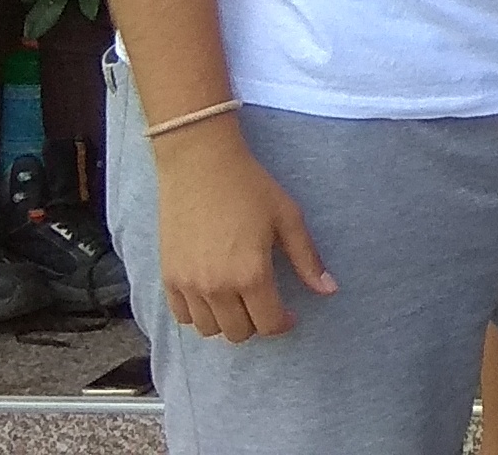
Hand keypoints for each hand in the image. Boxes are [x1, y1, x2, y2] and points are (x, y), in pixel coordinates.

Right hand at [151, 123, 336, 341]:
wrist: (199, 164)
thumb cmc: (249, 186)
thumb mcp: (288, 218)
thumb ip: (307, 258)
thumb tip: (329, 290)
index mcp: (251, 274)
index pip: (269, 324)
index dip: (284, 324)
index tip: (290, 314)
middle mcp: (217, 287)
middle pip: (239, 333)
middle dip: (257, 323)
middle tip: (264, 302)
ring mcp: (188, 284)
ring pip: (210, 330)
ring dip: (228, 321)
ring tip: (238, 299)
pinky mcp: (168, 276)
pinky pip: (183, 316)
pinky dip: (199, 314)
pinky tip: (212, 295)